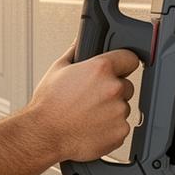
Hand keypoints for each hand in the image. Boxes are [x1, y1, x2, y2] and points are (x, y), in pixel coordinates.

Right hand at [23, 41, 139, 163]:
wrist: (44, 135)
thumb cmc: (48, 105)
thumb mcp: (58, 69)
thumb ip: (75, 50)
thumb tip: (81, 40)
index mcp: (101, 69)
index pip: (130, 58)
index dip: (123, 63)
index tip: (119, 69)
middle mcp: (113, 88)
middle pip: (126, 86)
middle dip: (113, 90)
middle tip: (92, 97)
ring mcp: (118, 112)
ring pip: (123, 108)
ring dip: (111, 110)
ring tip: (88, 114)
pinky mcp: (120, 131)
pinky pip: (121, 127)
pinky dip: (110, 128)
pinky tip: (92, 126)